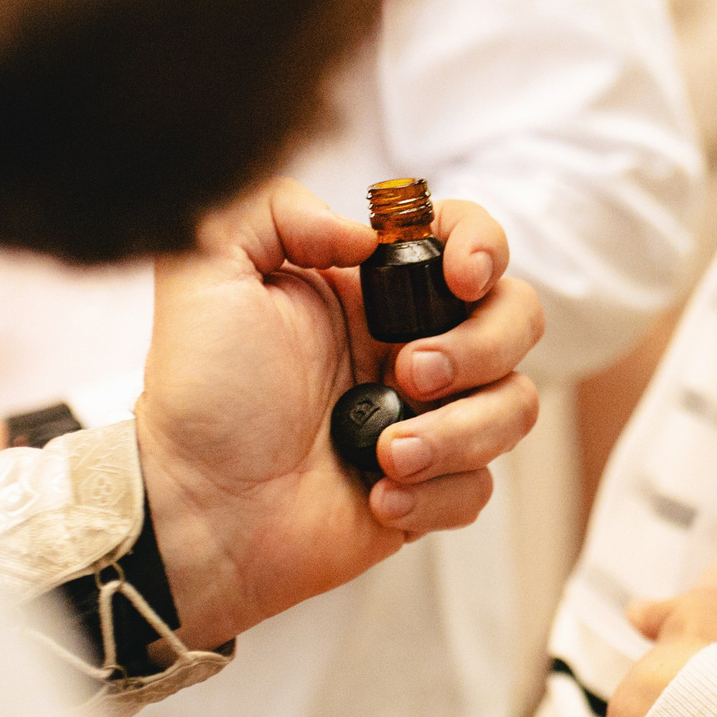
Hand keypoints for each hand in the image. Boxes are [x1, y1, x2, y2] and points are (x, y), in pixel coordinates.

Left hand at [137, 181, 543, 647]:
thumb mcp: (206, 270)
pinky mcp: (431, 489)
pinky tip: (376, 497)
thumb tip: (362, 232)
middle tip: (408, 375)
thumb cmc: (200, 397)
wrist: (198, 509)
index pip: (466, 241)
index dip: (483, 248)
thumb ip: (273, 207)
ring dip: (459, 431)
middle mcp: (409, 347)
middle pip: (517, 318)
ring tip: (387, 455)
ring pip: (515, 406)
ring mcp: (427, 419)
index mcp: (371, 291)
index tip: (459, 278)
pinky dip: (436, 494)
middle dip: (478, 348)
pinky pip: (482, 486)